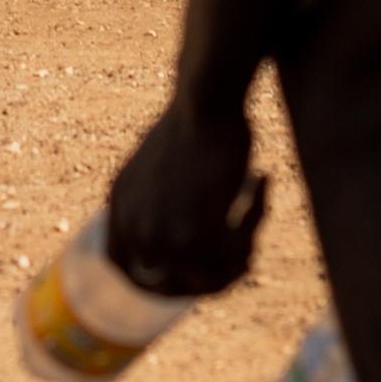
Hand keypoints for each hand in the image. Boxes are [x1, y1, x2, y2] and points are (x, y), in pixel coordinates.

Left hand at [102, 98, 267, 299]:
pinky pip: (236, 252)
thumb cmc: (198, 118)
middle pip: (168, 285)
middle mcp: (134, 225)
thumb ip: (161, 199)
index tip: (185, 275)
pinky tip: (262, 183)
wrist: (206, 96)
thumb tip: (185, 241)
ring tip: (258, 212)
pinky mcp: (196, 232)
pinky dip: (255, 221)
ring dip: (242, 252)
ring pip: (210, 275)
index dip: (150, 278)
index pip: (118, 262)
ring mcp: (162, 233)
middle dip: (211, 280)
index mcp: (120, 202)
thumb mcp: (165, 161)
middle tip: (246, 258)